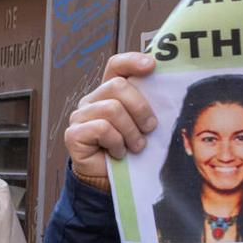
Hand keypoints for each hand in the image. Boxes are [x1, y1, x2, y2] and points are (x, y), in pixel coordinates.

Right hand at [64, 52, 157, 178]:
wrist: (109, 181)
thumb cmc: (129, 151)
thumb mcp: (142, 123)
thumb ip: (148, 104)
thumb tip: (169, 87)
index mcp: (108, 92)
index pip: (116, 65)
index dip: (132, 61)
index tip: (152, 66)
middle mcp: (91, 100)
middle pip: (117, 86)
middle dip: (140, 108)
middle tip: (150, 128)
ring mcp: (80, 117)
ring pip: (112, 109)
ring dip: (130, 132)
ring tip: (136, 146)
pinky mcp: (73, 134)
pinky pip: (101, 129)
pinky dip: (116, 143)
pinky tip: (119, 153)